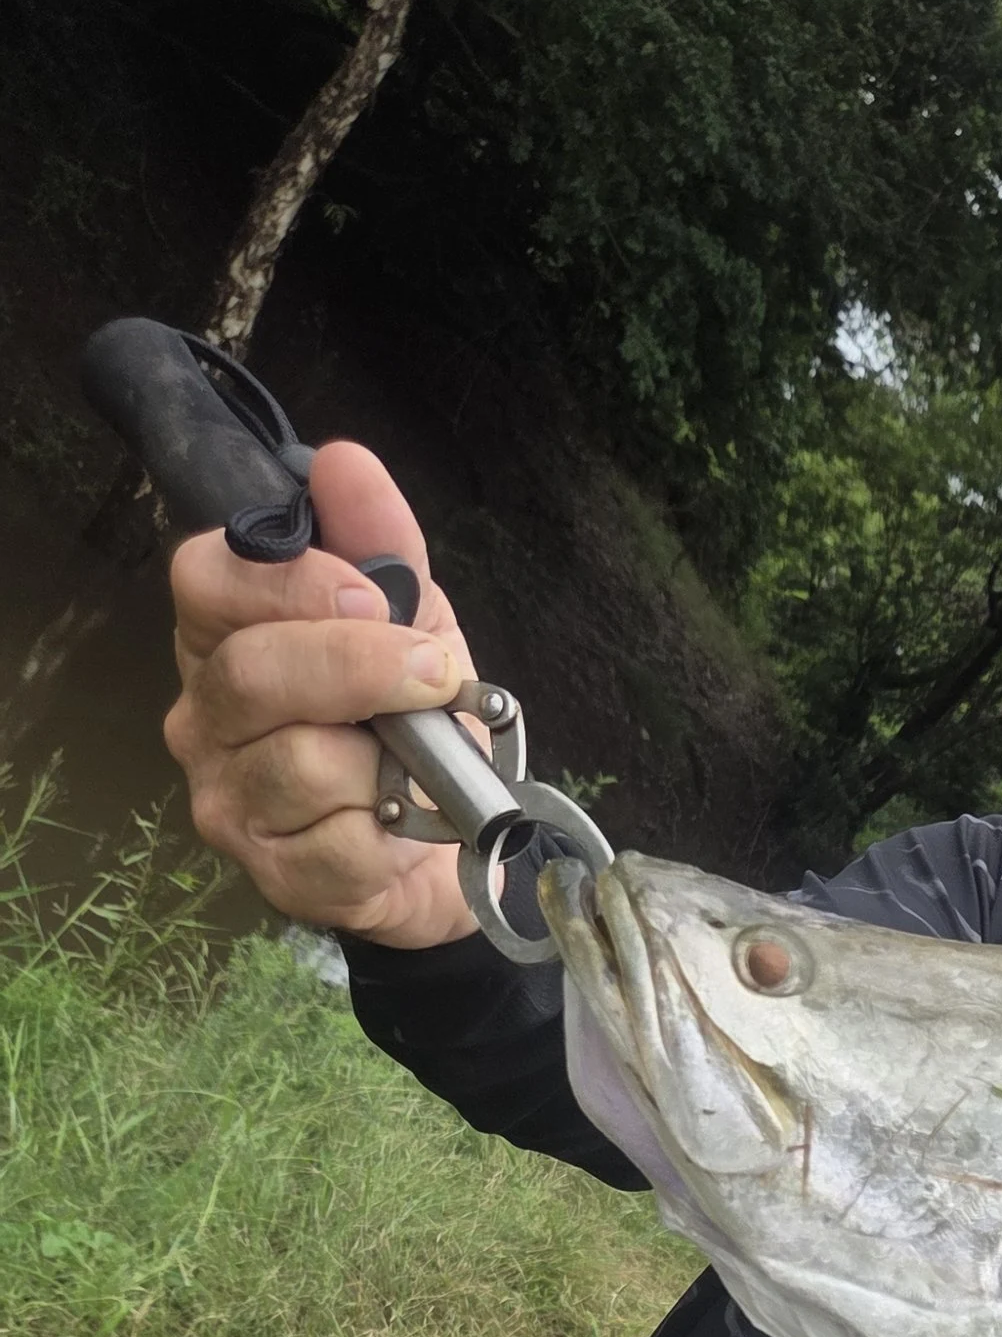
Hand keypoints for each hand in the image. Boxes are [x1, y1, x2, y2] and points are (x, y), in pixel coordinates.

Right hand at [164, 441, 480, 947]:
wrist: (459, 844)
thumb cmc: (415, 725)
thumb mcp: (416, 621)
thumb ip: (382, 543)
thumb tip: (344, 463)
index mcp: (224, 635)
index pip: (206, 579)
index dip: (292, 583)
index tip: (371, 596)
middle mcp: (207, 715)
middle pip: (253, 673)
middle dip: (361, 669)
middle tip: (433, 676)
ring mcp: (229, 799)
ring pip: (301, 763)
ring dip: (387, 764)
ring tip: (414, 767)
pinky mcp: (271, 874)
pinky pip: (335, 843)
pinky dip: (392, 832)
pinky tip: (402, 826)